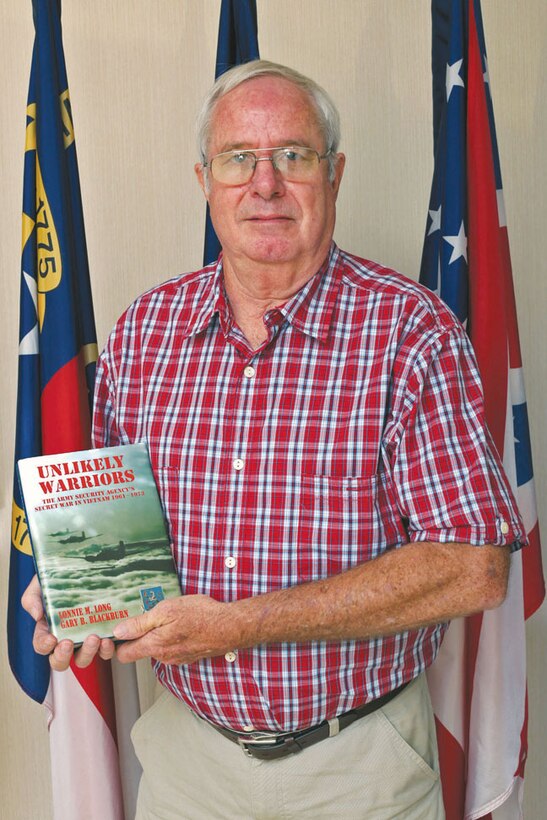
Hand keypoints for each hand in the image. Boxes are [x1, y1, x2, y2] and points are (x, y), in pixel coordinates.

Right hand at [21, 574, 115, 669]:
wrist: (81, 569)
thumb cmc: (58, 580)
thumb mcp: (41, 584)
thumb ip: (32, 598)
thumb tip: (37, 615)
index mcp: (48, 630)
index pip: (41, 645)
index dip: (44, 646)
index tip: (51, 639)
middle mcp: (65, 640)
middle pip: (60, 661)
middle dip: (62, 656)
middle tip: (68, 643)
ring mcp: (84, 640)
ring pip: (83, 659)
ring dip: (87, 653)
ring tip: (94, 638)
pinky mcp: (103, 637)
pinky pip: (104, 651)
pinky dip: (106, 650)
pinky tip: (108, 639)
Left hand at [113, 594, 234, 664]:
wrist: (230, 627)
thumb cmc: (201, 615)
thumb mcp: (166, 611)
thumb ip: (140, 623)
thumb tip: (118, 631)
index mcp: (154, 646)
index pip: (124, 654)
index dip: (117, 643)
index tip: (118, 629)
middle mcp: (163, 657)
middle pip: (141, 649)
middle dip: (141, 633)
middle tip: (148, 612)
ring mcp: (177, 658)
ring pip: (158, 647)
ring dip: (159, 633)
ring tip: (170, 615)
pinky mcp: (188, 656)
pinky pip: (173, 647)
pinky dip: (173, 636)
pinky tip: (183, 623)